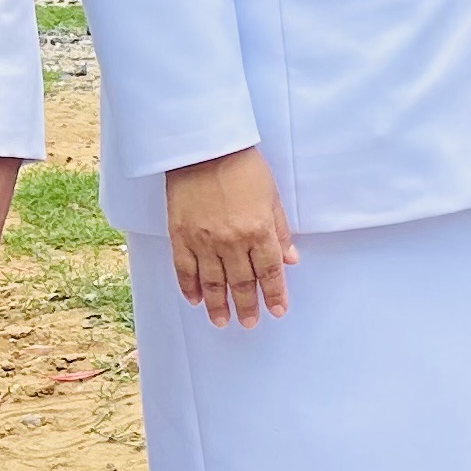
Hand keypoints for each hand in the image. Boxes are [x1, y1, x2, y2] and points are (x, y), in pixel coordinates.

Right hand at [164, 145, 295, 327]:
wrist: (203, 148)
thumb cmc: (242, 166)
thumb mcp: (272, 195)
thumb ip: (280, 230)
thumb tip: (290, 258)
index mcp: (259, 230)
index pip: (270, 271)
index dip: (275, 293)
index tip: (277, 310)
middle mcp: (232, 241)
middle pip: (242, 282)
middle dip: (247, 305)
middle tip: (249, 323)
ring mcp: (204, 240)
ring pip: (213, 283)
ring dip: (218, 305)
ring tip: (222, 320)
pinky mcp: (180, 235)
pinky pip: (185, 269)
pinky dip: (189, 287)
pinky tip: (195, 300)